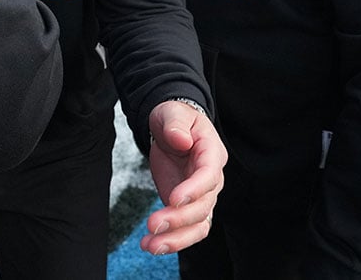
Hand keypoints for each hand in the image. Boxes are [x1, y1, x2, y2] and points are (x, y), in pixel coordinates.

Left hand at [140, 100, 226, 256]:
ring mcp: (200, 196)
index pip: (209, 176)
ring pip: (198, 225)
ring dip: (176, 239)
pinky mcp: (186, 207)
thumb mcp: (172, 113)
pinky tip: (149, 244)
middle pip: (204, 206)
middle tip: (153, 224)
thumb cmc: (175, 118)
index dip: (194, 190)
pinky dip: (170, 240)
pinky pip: (185, 229)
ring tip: (150, 246)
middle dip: (179, 219)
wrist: (171, 128)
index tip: (174, 199)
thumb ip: (175, 124)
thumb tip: (181, 140)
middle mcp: (211, 180)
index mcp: (211, 154)